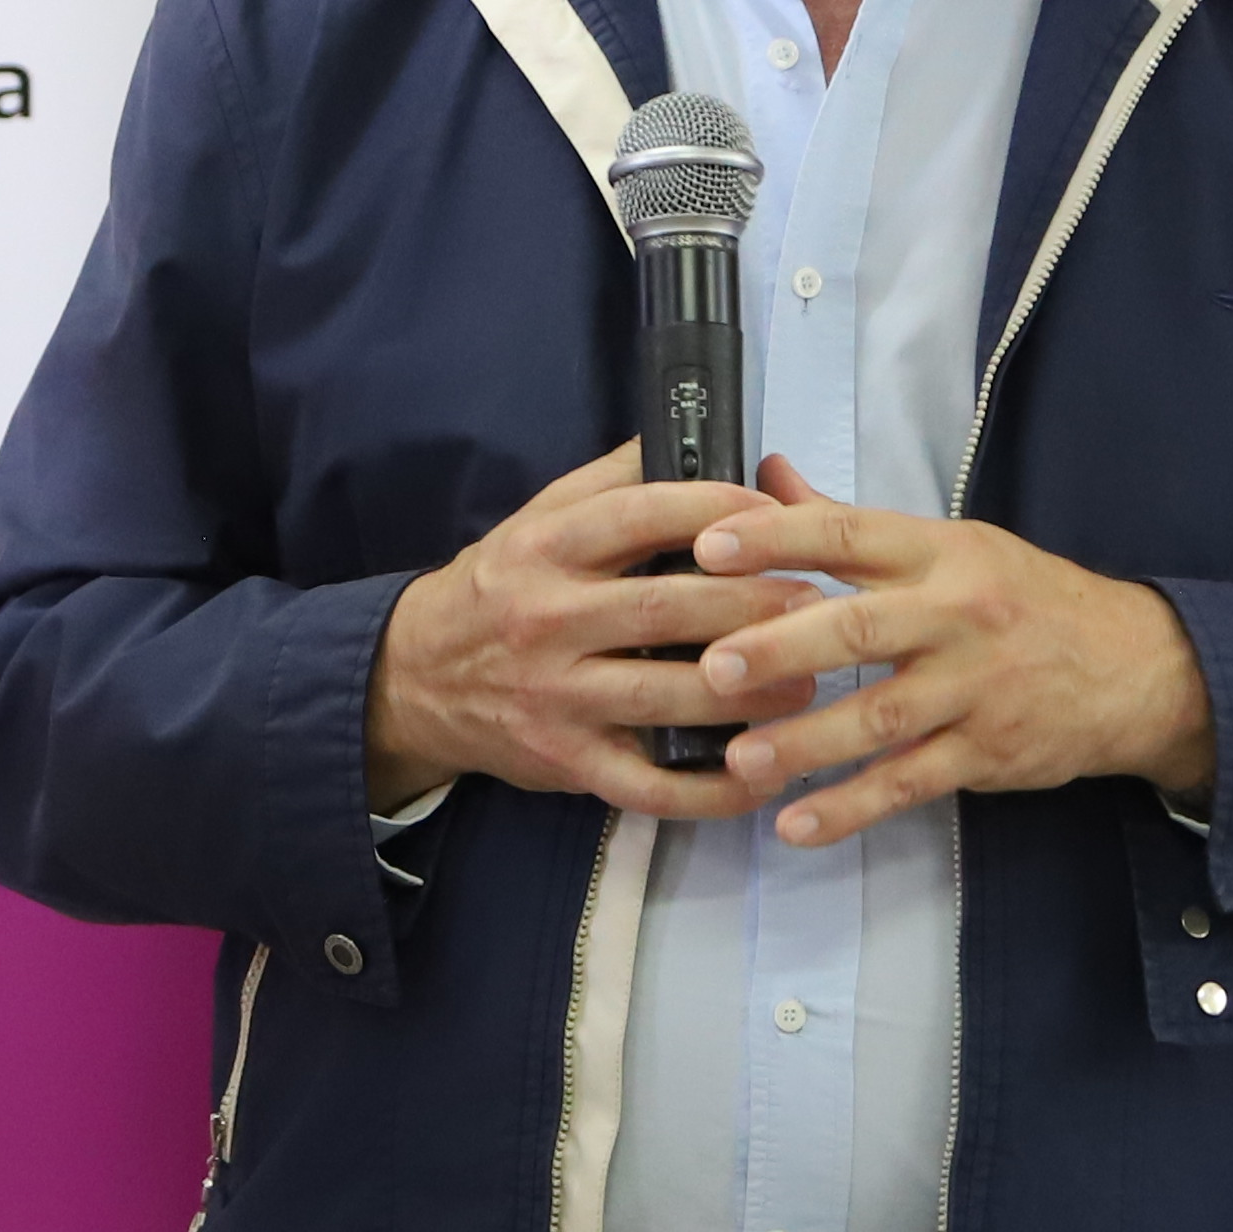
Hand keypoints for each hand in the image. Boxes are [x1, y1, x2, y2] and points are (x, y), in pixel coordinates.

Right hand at [361, 444, 793, 817]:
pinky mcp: (566, 763)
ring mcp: (556, 698)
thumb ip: (609, 483)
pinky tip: (762, 779)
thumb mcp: (535, 520)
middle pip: (663, 609)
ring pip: (664, 697)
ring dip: (747, 693)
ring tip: (807, 685)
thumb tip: (693, 440)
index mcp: (545, 549)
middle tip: (816, 604)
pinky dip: (709, 791)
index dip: (716, 511)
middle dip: (751, 605)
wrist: (416, 679)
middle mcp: (548, 620)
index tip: (777, 517)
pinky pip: (647, 785)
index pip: (639, 516)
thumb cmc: (498, 589)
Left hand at [682, 461, 1214, 846]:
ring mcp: (975, 687)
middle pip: (862, 628)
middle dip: (783, 648)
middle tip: (714, 667)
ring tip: (740, 759)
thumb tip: (767, 475)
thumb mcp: (951, 546)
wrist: (1136, 668)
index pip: (850, 535)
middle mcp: (958, 614)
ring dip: (807, 741)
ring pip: (883, 715)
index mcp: (942, 552)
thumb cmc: (1024, 601)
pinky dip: (852, 806)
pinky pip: (911, 781)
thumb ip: (851, 525)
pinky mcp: (987, 751)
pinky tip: (796, 823)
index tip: (708, 546)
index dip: (778, 538)